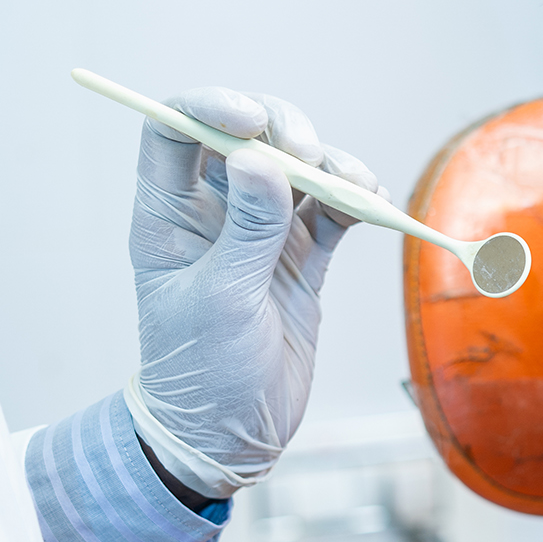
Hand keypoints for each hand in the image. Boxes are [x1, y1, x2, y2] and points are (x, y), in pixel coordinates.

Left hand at [126, 88, 385, 499]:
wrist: (232, 434)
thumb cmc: (203, 371)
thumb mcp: (222, 299)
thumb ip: (247, 229)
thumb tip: (260, 159)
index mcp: (168, 215)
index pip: (176, 131)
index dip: (211, 107)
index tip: (252, 119)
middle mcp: (213, 214)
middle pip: (249, 138)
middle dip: (286, 132)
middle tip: (309, 156)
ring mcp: (262, 233)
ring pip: (299, 169)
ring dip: (332, 164)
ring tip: (355, 187)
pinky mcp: (303, 258)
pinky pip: (333, 211)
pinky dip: (356, 199)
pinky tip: (373, 206)